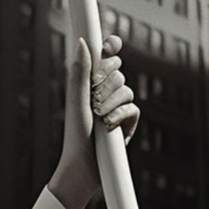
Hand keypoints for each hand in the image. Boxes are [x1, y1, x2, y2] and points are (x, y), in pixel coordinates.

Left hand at [49, 33, 139, 208]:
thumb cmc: (74, 134)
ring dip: (111, 102)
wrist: (83, 167)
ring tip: (99, 116)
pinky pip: (134, 108)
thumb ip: (81, 72)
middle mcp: (104, 92)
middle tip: (94, 93)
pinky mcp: (128, 123)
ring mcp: (118, 107)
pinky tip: (110, 126)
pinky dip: (121, 115)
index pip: (105, 57)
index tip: (111, 45)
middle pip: (117, 70)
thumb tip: (83, 41)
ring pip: (126, 89)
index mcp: (89, 83)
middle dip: (107, 80)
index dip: (110, 48)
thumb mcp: (77, 101)